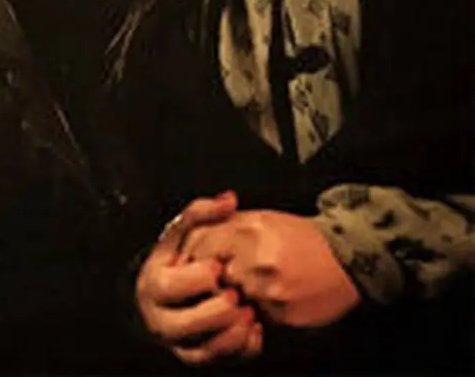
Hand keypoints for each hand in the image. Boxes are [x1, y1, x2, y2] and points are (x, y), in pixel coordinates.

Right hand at [135, 192, 262, 364]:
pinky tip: (254, 330)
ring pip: (203, 349)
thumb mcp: (183, 232)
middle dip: (216, 310)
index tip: (218, 267)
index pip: (171, 286)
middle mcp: (160, 318)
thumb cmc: (179, 257)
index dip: (198, 277)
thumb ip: (201, 213)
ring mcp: (178, 341)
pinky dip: (241, 348)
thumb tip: (229, 200)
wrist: (173, 291)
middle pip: (185, 324)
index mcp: (153, 284)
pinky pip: (220, 361)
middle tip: (236, 296)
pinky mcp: (197, 355)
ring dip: (231, 333)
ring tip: (250, 313)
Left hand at [182, 209, 360, 327]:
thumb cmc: (299, 237)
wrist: (347, 258)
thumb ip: (222, 224)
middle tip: (232, 274)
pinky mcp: (282, 315)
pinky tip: (272, 298)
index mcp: (247, 232)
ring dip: (239, 296)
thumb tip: (191, 237)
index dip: (199, 256)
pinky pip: (255, 318)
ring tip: (258, 285)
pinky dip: (258, 311)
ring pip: (232, 300)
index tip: (205, 260)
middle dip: (218, 278)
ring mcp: (268, 291)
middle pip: (212, 277)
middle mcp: (255, 261)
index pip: (200, 248)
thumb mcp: (259, 219)